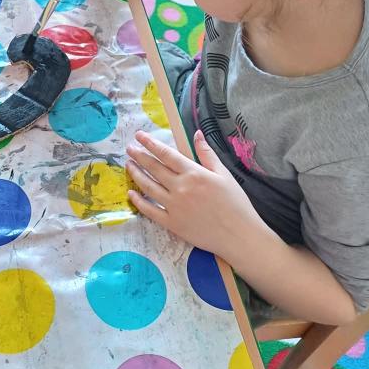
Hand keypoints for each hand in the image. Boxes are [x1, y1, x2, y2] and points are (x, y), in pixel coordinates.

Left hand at [125, 129, 262, 261]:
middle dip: (139, 156)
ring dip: (136, 174)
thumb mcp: (224, 174)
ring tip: (128, 165)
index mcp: (194, 173)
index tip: (139, 136)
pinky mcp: (172, 224)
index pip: (166, 154)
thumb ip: (207, 153)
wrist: (239, 235)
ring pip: (148, 187)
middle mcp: (180, 187)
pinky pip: (150, 210)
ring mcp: (174, 206)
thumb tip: (197, 133)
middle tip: (129, 148)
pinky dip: (139, 201)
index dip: (151, 143)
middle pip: (154, 168)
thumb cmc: (235, 203)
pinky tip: (131, 194)